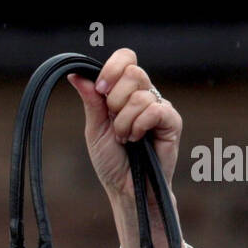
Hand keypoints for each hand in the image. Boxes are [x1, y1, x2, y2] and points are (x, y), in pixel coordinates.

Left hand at [66, 48, 181, 200]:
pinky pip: (155, 110)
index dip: (112, 68)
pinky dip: (140, 126)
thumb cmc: (111, 161)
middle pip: (133, 72)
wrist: (126, 188)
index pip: (126, 59)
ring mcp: (160, 107)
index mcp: (125, 92)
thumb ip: (91, 100)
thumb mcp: (95, 129)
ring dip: (124, 123)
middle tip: (114, 124)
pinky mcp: (173, 122)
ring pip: (140, 95)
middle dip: (115, 101)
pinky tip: (138, 139)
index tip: (101, 89)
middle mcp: (145, 95)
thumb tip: (75, 74)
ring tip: (125, 139)